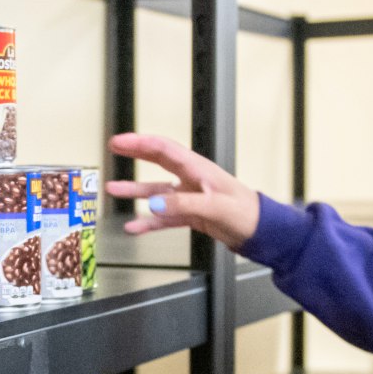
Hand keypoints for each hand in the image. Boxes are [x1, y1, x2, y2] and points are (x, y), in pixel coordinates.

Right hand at [106, 133, 262, 249]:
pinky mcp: (190, 214)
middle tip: (114, 148)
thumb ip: (182, 204)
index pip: (164, 149)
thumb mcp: (214, 206)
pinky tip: (135, 226)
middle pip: (157, 162)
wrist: (259, 232)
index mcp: (198, 169)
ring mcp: (189, 197)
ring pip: (156, 191)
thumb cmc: (245, 213)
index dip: (140, 143)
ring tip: (113, 189)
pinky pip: (163, 216)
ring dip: (135, 191)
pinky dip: (148, 221)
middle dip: (135, 154)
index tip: (120, 142)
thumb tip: (153, 205)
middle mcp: (191, 179)